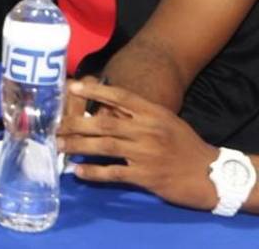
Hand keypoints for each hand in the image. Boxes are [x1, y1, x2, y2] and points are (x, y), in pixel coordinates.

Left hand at [57, 80, 218, 211]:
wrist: (209, 174)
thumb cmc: (182, 143)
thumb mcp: (164, 120)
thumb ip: (137, 113)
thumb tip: (103, 106)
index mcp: (152, 113)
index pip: (120, 97)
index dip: (95, 91)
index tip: (71, 86)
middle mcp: (147, 130)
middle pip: (104, 123)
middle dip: (75, 123)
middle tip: (53, 124)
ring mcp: (145, 154)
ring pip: (104, 146)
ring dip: (78, 145)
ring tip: (58, 145)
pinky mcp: (145, 176)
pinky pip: (114, 173)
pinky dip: (94, 172)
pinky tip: (78, 171)